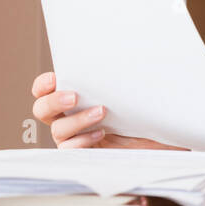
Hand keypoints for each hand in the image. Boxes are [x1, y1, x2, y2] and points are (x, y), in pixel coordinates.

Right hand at [30, 71, 187, 149]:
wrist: (162, 138)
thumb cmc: (146, 110)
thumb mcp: (132, 89)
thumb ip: (118, 75)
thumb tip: (123, 50)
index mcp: (76, 96)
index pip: (44, 90)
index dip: (43, 85)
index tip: (54, 79)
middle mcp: (70, 116)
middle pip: (42, 110)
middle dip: (53, 101)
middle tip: (74, 97)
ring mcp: (76, 137)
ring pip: (58, 130)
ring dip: (77, 120)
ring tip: (101, 112)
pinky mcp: (86, 155)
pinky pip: (69, 150)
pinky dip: (82, 140)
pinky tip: (101, 133)